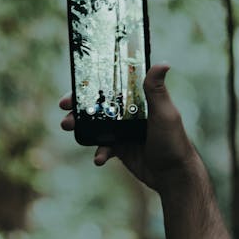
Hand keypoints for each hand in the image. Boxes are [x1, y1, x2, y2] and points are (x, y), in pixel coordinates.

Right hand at [59, 64, 203, 193]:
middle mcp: (129, 112)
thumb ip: (157, 91)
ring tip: (68, 126)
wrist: (173, 176)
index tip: (77, 83)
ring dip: (80, 126)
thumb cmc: (173, 141)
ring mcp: (123, 130)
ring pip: (96, 125)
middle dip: (79, 105)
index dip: (94, 83)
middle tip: (64, 106)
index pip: (113, 85)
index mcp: (139, 99)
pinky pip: (103, 147)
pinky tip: (99, 158)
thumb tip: (163, 63)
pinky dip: (99, 152)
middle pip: (99, 104)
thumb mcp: (164, 113)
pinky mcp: (121, 148)